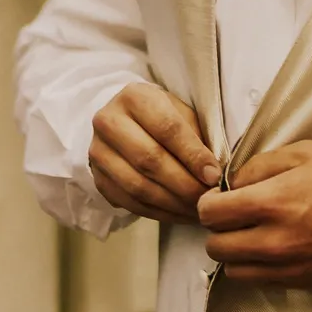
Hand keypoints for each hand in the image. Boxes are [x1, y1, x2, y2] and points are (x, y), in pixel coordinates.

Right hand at [89, 83, 222, 224]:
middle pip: (150, 160)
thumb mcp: (180, 111)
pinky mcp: (97, 179)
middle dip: (184, 184)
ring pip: (138, 186)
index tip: (214, 175)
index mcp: (134, 97)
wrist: (122, 123)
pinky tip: (180, 215)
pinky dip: (159, 213)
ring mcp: (98, 152)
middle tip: (208, 199)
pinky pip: (130, 203)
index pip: (167, 128)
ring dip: (173, 204)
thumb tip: (214, 172)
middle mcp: (109, 122)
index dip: (193, 155)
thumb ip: (196, 135)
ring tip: (197, 211)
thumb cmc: (161, 116)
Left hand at [197, 139, 311, 287]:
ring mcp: (288, 265)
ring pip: (234, 270)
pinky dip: (258, 267)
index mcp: (273, 202)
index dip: (209, 203)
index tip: (220, 198)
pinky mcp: (302, 282)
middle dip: (219, 229)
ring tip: (253, 236)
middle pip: (215, 246)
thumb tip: (233, 183)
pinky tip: (273, 250)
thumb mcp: (305, 153)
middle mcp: (275, 239)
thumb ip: (261, 166)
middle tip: (235, 217)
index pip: (211, 213)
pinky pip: (261, 281)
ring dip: (236, 253)